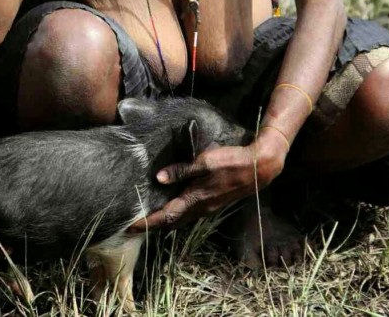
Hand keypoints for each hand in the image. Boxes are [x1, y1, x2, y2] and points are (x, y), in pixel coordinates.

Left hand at [129, 135, 286, 233]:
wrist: (258, 168)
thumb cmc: (231, 162)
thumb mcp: (204, 162)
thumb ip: (182, 170)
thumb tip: (158, 178)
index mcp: (195, 199)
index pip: (165, 215)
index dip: (147, 221)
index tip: (130, 226)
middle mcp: (201, 208)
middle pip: (172, 221)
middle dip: (154, 224)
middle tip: (136, 223)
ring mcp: (208, 206)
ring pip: (182, 218)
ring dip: (165, 219)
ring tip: (150, 215)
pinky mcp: (214, 202)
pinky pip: (190, 213)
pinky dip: (177, 213)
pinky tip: (174, 204)